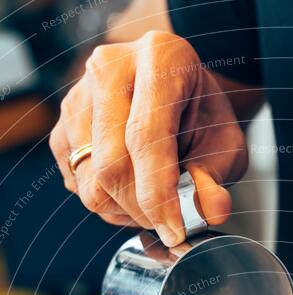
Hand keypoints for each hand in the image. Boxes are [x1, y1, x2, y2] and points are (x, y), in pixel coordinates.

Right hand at [49, 32, 246, 244]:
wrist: (178, 95)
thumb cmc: (202, 117)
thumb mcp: (224, 144)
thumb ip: (215, 177)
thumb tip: (211, 211)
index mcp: (159, 59)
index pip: (146, 138)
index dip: (159, 195)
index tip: (174, 231)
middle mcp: (110, 68)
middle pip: (111, 165)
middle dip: (142, 210)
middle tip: (168, 222)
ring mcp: (78, 96)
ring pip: (90, 183)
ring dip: (124, 210)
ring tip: (152, 200)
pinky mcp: (62, 126)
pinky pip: (77, 184)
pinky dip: (106, 201)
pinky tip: (130, 188)